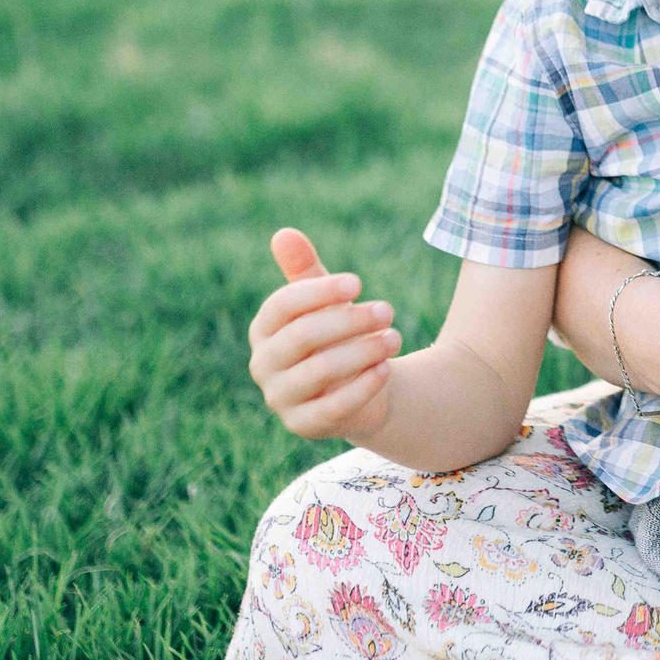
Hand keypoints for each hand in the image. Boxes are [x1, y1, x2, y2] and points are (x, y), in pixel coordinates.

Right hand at [248, 227, 401, 443]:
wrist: (360, 388)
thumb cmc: (337, 336)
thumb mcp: (326, 302)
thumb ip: (305, 270)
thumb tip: (283, 233)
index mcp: (264, 329)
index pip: (282, 306)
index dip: (319, 292)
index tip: (358, 282)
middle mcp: (264, 364)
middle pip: (301, 337)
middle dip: (348, 321)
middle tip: (387, 310)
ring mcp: (280, 398)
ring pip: (318, 373)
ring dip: (362, 351)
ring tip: (395, 337)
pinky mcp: (304, 425)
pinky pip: (332, 408)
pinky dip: (362, 387)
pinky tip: (386, 368)